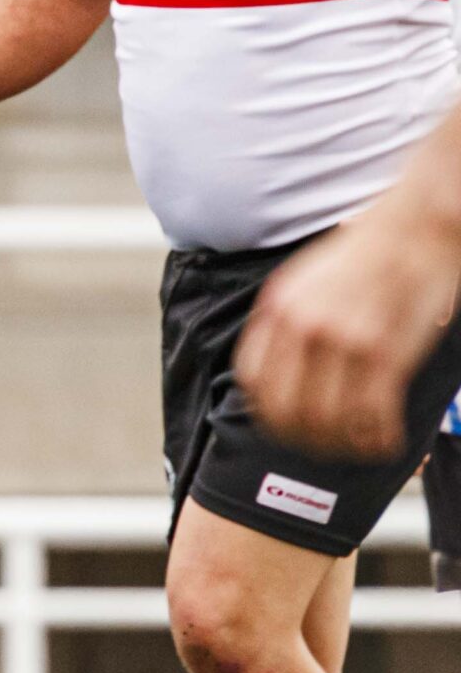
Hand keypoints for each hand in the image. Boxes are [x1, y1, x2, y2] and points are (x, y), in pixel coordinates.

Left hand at [237, 217, 458, 460]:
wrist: (419, 224)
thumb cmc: (370, 250)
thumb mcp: (308, 277)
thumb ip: (290, 317)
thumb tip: (281, 364)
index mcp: (278, 308)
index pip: (253, 380)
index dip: (267, 412)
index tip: (284, 425)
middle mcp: (302, 326)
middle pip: (285, 409)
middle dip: (304, 439)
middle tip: (325, 448)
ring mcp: (342, 340)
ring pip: (328, 420)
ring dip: (344, 444)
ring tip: (360, 448)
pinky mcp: (385, 351)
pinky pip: (372, 414)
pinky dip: (379, 438)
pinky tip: (387, 442)